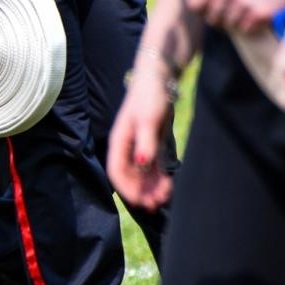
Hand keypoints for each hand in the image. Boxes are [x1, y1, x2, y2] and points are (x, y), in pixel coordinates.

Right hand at [107, 81, 174, 209]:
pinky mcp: (152, 143)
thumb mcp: (148, 119)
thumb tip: (140, 164)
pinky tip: (168, 187)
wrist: (160, 79)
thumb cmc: (150, 96)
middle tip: (154, 205)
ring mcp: (140, 145)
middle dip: (140, 191)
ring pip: (142, 173)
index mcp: (120, 141)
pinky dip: (159, 177)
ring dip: (150, 187)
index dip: (126, 188)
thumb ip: (145, 142)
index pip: (117, 171)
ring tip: (163, 199)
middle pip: (129, 175)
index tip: (139, 202)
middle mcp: (128, 146)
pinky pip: (153, 166)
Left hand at [186, 0, 284, 34]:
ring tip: (249, 11)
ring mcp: (242, 1)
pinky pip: (245, 29)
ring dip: (238, 22)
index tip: (208, 11)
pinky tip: (259, 15)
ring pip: (229, 25)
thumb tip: (195, 4)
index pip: (193, 3)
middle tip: (233, 14)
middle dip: (221, 20)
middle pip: (211, 18)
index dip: (200, 11)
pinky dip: (251, 26)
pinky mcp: (258, 12)